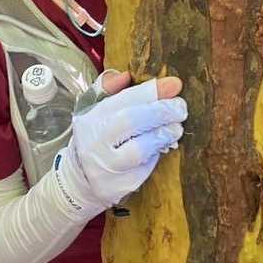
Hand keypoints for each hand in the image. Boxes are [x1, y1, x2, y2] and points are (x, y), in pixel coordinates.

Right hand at [55, 71, 186, 215]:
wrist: (81, 179)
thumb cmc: (96, 136)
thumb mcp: (93, 109)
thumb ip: (108, 88)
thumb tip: (126, 75)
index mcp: (92, 117)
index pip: (122, 100)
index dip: (151, 91)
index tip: (175, 84)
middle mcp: (96, 142)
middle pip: (130, 122)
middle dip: (161, 111)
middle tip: (181, 108)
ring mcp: (107, 167)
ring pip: (139, 150)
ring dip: (163, 136)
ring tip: (176, 128)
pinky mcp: (119, 187)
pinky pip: (143, 169)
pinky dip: (157, 156)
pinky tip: (164, 147)